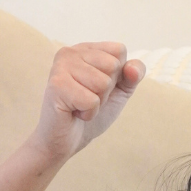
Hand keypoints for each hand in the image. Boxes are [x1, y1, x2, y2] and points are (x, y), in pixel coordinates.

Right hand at [28, 42, 144, 162]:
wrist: (65, 141)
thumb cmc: (89, 114)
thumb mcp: (119, 92)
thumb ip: (132, 75)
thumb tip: (133, 69)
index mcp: (85, 49)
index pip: (119, 50)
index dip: (117, 76)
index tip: (97, 88)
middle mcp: (70, 52)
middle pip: (113, 65)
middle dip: (106, 91)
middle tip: (86, 99)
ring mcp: (61, 66)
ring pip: (103, 83)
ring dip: (97, 103)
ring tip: (79, 105)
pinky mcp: (57, 85)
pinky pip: (91, 101)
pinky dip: (88, 114)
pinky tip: (73, 113)